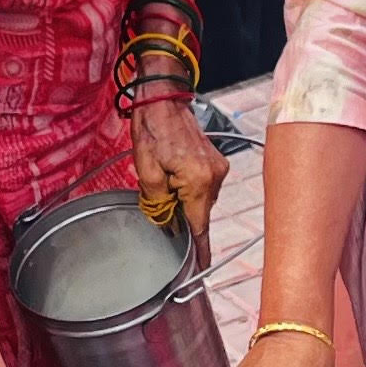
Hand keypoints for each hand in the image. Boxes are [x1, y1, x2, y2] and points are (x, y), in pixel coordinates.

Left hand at [128, 98, 225, 254]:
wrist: (164, 96)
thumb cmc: (153, 129)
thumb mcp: (147, 171)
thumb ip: (159, 204)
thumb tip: (169, 225)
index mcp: (199, 182)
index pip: (200, 227)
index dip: (199, 251)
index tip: (200, 270)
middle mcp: (216, 177)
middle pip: (198, 212)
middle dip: (180, 214)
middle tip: (158, 201)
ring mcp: (218, 168)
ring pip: (199, 199)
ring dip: (182, 197)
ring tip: (162, 177)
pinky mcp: (215, 160)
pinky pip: (203, 185)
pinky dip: (188, 186)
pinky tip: (172, 172)